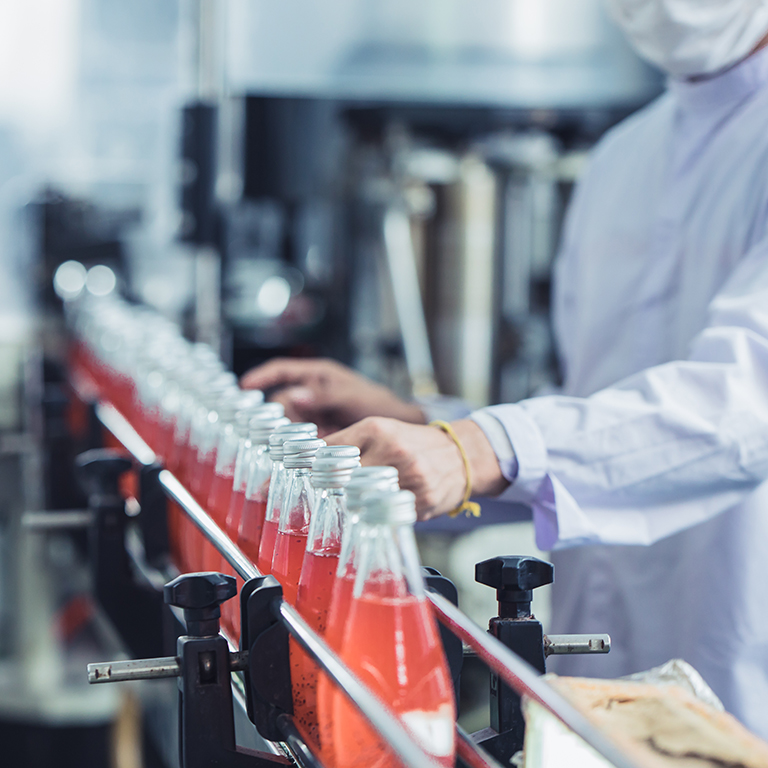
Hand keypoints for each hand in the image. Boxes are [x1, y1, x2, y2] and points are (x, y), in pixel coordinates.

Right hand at [241, 358, 425, 434]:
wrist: (399, 426)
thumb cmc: (377, 402)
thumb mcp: (351, 395)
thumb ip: (324, 396)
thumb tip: (295, 396)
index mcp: (317, 376)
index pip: (282, 370)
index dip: (262, 377)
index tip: (245, 387)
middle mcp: (312, 394)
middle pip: (281, 402)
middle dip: (275, 417)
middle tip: (271, 432)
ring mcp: (314, 414)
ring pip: (288, 423)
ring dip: (285, 436)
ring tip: (286, 447)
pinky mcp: (319, 434)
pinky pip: (299, 440)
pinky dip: (296, 448)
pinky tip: (297, 456)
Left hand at [325, 417, 508, 519]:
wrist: (460, 454)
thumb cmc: (413, 443)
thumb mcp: (380, 430)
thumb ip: (347, 443)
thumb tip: (309, 461)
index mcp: (375, 429)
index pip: (330, 452)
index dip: (314, 468)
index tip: (308, 475)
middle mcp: (391, 449)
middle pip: (342, 479)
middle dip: (332, 489)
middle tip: (330, 493)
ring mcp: (408, 475)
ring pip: (363, 500)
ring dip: (354, 506)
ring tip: (356, 503)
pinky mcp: (421, 499)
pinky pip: (387, 514)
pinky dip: (379, 515)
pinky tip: (380, 510)